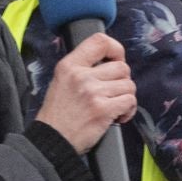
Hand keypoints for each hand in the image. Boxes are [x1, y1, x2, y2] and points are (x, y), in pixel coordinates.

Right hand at [36, 33, 135, 150]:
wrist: (52, 139)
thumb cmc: (58, 113)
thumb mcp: (61, 80)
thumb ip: (82, 68)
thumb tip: (109, 62)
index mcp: (70, 65)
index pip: (100, 41)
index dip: (116, 49)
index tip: (117, 59)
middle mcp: (81, 75)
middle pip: (121, 67)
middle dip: (122, 81)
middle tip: (113, 92)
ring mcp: (93, 92)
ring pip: (129, 85)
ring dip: (125, 97)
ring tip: (114, 106)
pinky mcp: (103, 110)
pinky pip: (130, 101)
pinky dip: (128, 110)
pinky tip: (118, 116)